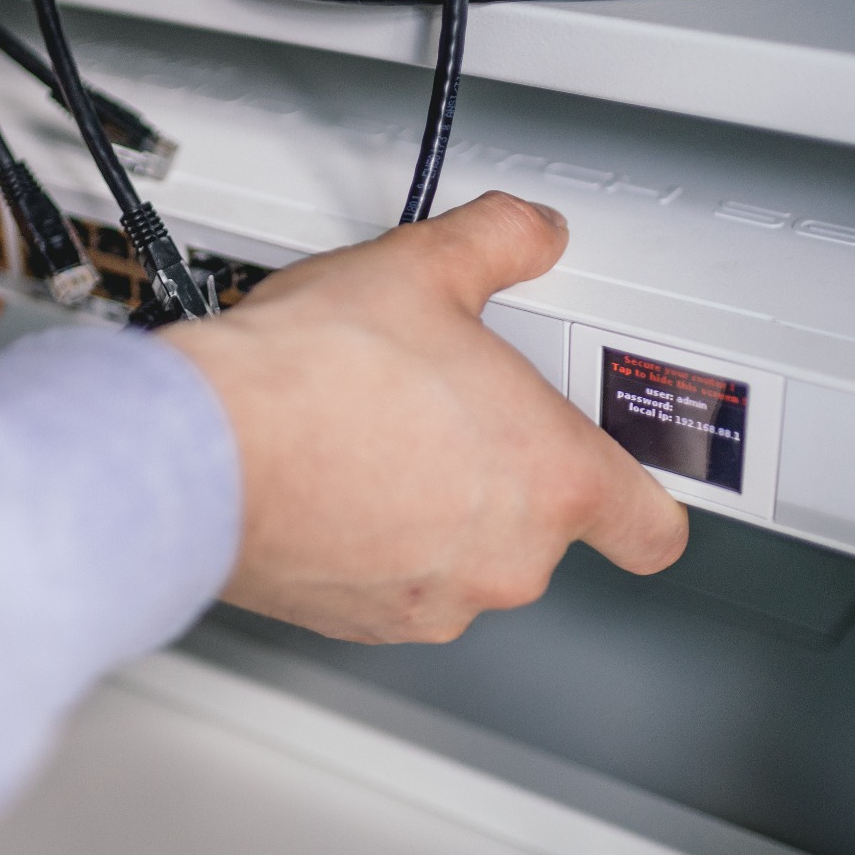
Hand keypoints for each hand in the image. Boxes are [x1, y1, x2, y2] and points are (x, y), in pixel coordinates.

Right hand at [166, 194, 687, 643]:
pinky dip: (372, 545)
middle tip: (447, 412)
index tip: (623, 478)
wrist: (202, 451)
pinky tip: (332, 480)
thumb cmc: (311, 377)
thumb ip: (499, 242)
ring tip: (376, 439)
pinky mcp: (361, 623)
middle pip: (543, 527)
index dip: (642, 500)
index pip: (651, 528)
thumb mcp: (422, 267)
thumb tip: (528, 232)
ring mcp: (435, 600)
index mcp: (552, 479)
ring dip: (435, 512)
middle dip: (500, 474)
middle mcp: (507, 557)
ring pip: (463, 557)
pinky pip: (393, 584)